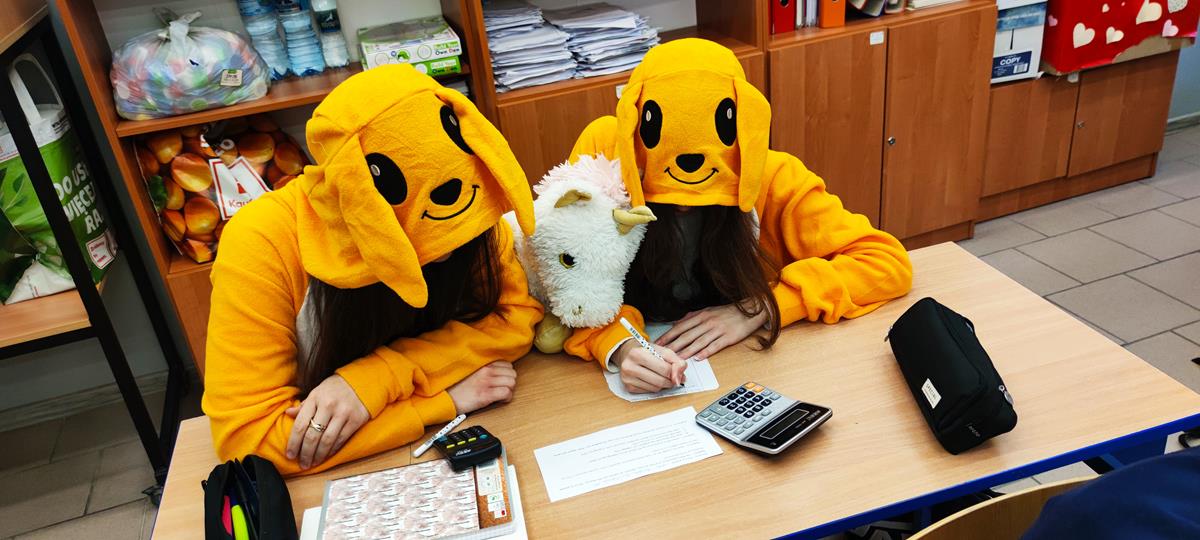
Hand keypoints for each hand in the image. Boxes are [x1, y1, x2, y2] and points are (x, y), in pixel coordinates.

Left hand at [285, 374, 368, 469]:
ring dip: (318, 455)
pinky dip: (332, 450)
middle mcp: (329, 405)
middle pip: (313, 435)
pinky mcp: (355, 420)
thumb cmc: (336, 388)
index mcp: (316, 398)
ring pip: (327, 441)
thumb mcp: (317, 392)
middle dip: (305, 453)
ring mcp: (343, 413)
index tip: (290, 454)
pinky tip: (326, 455)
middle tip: (302, 464)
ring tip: (313, 463)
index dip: (294, 443)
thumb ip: (304, 405)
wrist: (362, 381)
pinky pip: (341, 440)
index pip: (300, 425)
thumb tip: (288, 414)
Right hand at [447, 361, 516, 414]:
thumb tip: (500, 373)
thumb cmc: (457, 387)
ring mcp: (486, 382)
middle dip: (509, 382)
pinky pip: (506, 393)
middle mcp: (486, 371)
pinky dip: (506, 398)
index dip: (506, 374)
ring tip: (501, 394)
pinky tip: (500, 400)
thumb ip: (485, 369)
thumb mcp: (471, 372)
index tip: (502, 380)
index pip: (507, 364)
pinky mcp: (486, 395)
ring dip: (509, 390)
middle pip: (512, 373)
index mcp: (483, 364)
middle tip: (502, 388)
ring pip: (512, 382)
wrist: (446, 398)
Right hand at [613, 340, 686, 393]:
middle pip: (660, 381)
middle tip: (675, 377)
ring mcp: (627, 378)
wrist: (627, 353)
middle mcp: (629, 366)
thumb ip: (675, 360)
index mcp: (638, 353)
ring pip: (655, 388)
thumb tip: (681, 376)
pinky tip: (653, 380)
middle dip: (671, 380)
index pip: (664, 369)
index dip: (676, 372)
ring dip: (664, 385)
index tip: (680, 372)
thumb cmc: (645, 351)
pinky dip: (655, 387)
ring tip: (663, 376)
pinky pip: (649, 392)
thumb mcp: (661, 350)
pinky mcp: (628, 387)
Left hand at [655, 303, 769, 359]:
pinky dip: (705, 352)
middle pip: (687, 335)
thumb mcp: (709, 310)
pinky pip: (714, 346)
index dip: (669, 336)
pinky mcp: (728, 337)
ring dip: (687, 351)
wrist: (750, 310)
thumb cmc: (728, 312)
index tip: (659, 343)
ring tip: (677, 359)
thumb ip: (693, 317)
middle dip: (673, 346)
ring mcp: (718, 330)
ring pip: (699, 342)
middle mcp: (707, 322)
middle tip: (663, 354)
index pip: (681, 327)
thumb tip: (678, 323)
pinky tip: (698, 358)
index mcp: (701, 315)